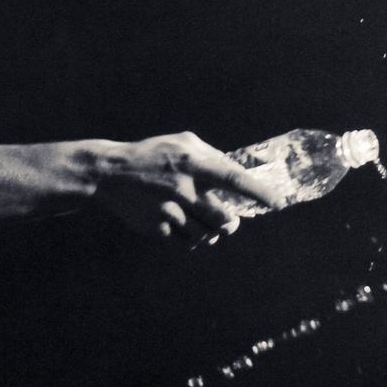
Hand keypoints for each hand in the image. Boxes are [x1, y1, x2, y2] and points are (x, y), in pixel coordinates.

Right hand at [91, 132, 284, 240]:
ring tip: (201, 222)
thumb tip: (239, 174)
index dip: (258, 192)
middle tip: (230, 222)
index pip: (233, 178)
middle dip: (230, 224)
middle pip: (223, 219)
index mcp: (192, 162)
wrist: (109, 173)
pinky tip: (183, 226)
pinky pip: (185, 243)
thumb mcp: (183, 142)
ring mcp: (169, 210)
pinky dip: (190, 239)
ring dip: (210, 233)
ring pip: (206, 235)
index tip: (278, 203)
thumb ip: (213, 155)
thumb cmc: (153, 154)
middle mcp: (182, 187)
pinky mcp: (156, 228)